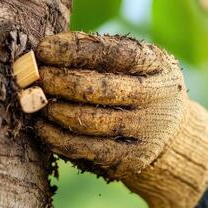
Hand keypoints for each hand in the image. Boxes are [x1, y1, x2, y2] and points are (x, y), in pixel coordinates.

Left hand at [35, 32, 207, 207]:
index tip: (43, 49)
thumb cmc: (138, 86)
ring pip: (91, 121)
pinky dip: (58, 138)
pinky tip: (43, 126)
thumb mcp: (134, 63)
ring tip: (36, 100)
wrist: (172, 133)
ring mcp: (145, 131)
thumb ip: (99, 55)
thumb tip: (41, 55)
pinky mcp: (131, 158)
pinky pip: (87, 150)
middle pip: (101, 89)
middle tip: (35, 77)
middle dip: (59, 81)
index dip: (75, 50)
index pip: (115, 53)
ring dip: (55, 109)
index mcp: (157, 65)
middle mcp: (157, 97)